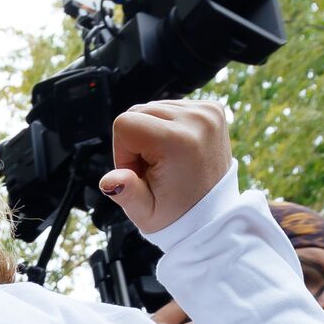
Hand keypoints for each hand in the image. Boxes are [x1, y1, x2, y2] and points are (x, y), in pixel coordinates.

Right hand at [100, 99, 231, 233]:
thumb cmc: (177, 215)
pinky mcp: (213, 109)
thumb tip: (109, 181)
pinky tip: (178, 150)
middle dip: (137, 141)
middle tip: (155, 169)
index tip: (141, 173)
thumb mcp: (145, 213)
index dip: (123, 151)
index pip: (124, 123)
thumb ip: (125, 193)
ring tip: (168, 161)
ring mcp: (209, 112)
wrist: (213, 213)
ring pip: (153, 109)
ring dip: (152, 133)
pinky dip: (168, 127)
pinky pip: (172, 109)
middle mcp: (197, 120)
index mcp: (178, 142)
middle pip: (137, 112)